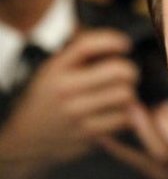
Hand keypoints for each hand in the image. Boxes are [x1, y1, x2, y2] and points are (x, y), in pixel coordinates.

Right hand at [0, 29, 137, 178]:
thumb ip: (80, 55)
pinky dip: (125, 115)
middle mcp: (66, 89)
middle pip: (119, 71)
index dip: (113, 40)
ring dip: (128, 95)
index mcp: (57, 68)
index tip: (125, 44)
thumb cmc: (49, 98)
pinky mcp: (88, 133)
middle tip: (127, 76)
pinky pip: (124, 118)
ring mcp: (77, 113)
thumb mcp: (54, 70)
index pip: (88, 45)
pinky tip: (115, 113)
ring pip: (125, 95)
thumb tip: (118, 43)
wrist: (27, 138)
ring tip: (119, 96)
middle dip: (129, 71)